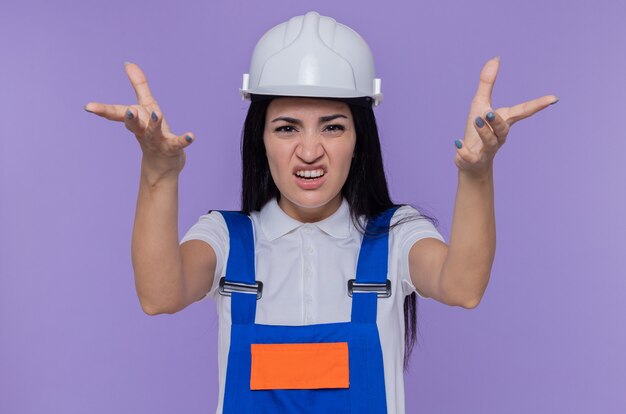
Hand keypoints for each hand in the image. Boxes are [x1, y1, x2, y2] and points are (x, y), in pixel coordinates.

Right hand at [84, 62, 193, 175]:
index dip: (103, 110)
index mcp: (136, 121)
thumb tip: (128, 63)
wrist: (162, 164)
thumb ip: (139, 86)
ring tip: (157, 114)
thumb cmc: (152, 132)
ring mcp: (157, 141)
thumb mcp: (146, 107)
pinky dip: (185, 140)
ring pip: (153, 133)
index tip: (88, 107)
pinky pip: (178, 144)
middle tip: (129, 111)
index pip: (118, 114)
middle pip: (134, 125)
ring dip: (154, 124)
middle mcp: (143, 132)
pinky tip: (192, 136)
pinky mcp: (172, 148)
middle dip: (130, 118)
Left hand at [455, 57, 557, 176]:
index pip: (522, 111)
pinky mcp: (472, 160)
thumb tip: (496, 58)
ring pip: (489, 142)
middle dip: (498, 121)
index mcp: (503, 121)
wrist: (471, 163)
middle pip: (503, 129)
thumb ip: (487, 83)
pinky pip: (470, 157)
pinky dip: (464, 151)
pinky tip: (457, 143)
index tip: (554, 98)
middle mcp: (499, 136)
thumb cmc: (478, 130)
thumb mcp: (480, 104)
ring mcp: (487, 150)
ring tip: (477, 120)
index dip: (538, 105)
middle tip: (489, 113)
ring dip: (483, 132)